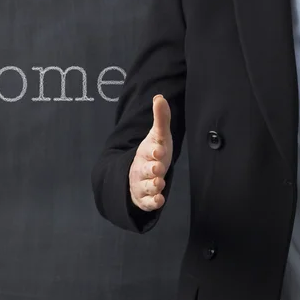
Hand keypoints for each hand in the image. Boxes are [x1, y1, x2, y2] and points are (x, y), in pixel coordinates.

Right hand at [128, 94, 172, 210]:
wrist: (139, 174)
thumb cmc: (153, 154)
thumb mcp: (159, 137)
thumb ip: (161, 119)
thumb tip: (159, 97)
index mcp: (146, 152)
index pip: (149, 151)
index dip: (154, 151)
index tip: (158, 150)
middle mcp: (143, 168)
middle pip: (146, 169)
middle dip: (152, 169)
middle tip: (158, 168)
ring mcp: (142, 184)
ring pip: (146, 187)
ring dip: (153, 186)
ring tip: (160, 184)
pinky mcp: (145, 198)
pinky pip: (148, 202)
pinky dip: (153, 202)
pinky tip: (160, 201)